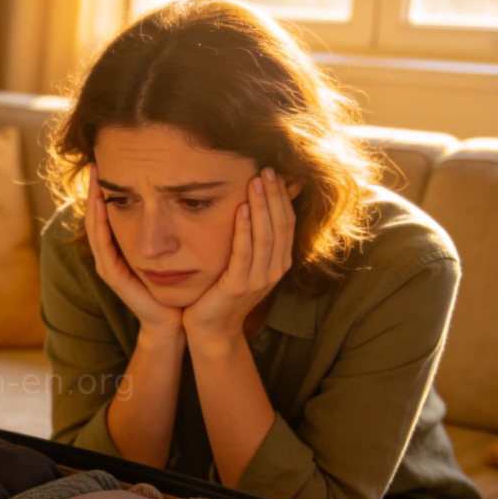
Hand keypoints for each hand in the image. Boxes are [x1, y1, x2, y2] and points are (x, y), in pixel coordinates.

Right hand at [84, 165, 183, 336]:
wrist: (175, 319)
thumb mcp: (178, 248)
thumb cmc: (180, 284)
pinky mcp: (113, 275)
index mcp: (123, 247)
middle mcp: (112, 254)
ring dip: (93, 202)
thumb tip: (188, 190)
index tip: (111, 159)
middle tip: (96, 160)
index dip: (108, 188)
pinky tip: (101, 204)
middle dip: (95, 189)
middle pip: (97, 215)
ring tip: (94, 178)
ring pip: (95, 227)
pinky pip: (102, 245)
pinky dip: (99, 223)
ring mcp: (109, 265)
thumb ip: (177, 223)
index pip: (110, 211)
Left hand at [182, 167, 295, 344]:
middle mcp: (274, 270)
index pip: (286, 223)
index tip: (272, 173)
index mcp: (278, 263)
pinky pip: (244, 252)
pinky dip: (244, 229)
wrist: (211, 329)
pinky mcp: (239, 286)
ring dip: (261, 206)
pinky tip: (241, 209)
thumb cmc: (221, 293)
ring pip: (266, 236)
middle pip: (280, 225)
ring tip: (255, 182)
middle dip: (274, 195)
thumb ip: (251, 241)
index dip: (282, 197)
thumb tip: (252, 207)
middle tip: (266, 168)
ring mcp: (258, 279)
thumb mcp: (242, 264)